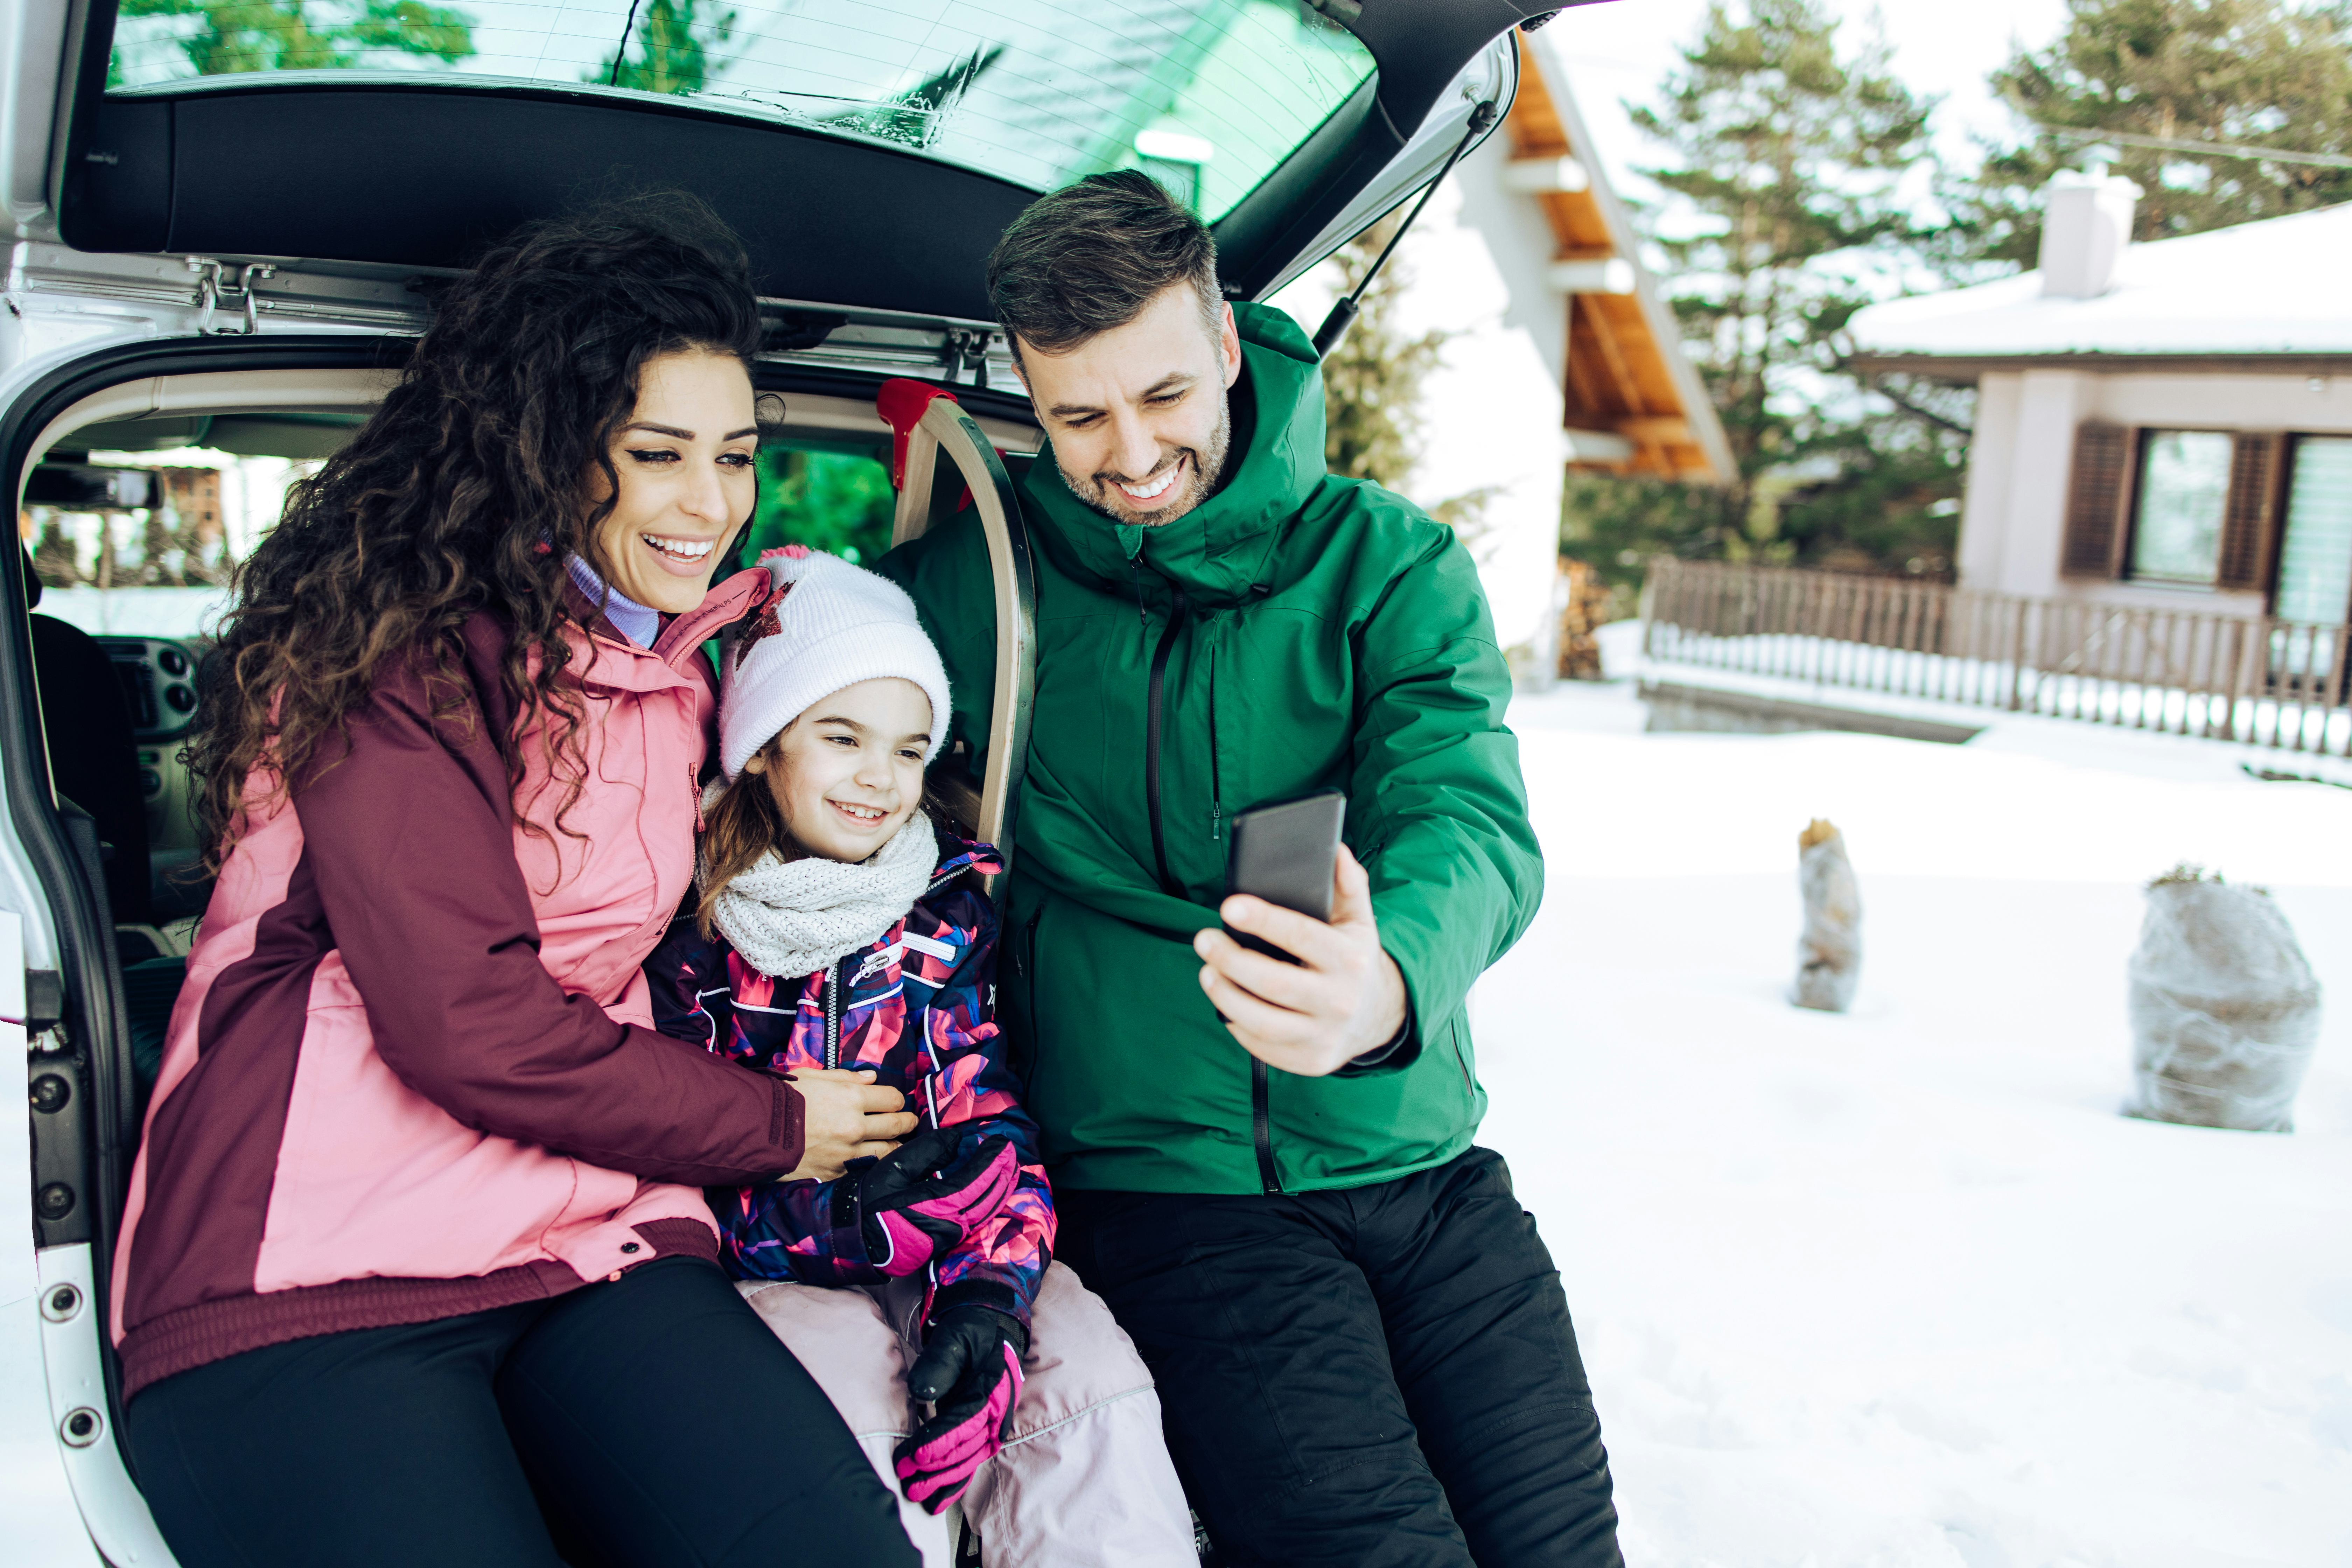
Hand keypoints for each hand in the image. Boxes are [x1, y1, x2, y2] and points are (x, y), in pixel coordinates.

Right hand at [783, 1069, 915, 1181]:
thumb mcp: (812, 1077)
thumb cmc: (781, 1099)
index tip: (894, 1102)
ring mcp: (848, 1152)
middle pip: (898, 1125)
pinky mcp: (837, 1171)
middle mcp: (855, 1126)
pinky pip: (865, 1168)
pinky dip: (872, 1163)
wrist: (754, 1131)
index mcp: (851, 1097)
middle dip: (906, 1121)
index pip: (893, 1099)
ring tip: (896, 1142)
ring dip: (895, 1145)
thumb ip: (845, 1078)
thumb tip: (871, 1078)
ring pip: (888, 1151)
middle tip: (908, 1121)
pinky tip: (873, 1158)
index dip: (896, 1100)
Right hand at [845, 1128, 1020, 1276]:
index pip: (977, 1179)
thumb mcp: (896, 1169)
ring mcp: (951, 1236)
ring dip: (1000, 1188)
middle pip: (988, 1196)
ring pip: (986, 1210)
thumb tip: (956, 1138)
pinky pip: (977, 1220)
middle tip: (1011, 1152)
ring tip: (1009, 1169)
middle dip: (1003, 1173)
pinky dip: (990, 1202)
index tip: (1001, 1142)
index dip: (992, 1160)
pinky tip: (993, 1192)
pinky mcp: (946, 1241)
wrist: (857, 1240)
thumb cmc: (871, 1202)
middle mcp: (951, 1224)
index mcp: (938, 1204)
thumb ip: (928, 1151)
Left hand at [894, 1305, 1027, 1513]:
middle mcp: (996, 1413)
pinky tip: (938, 1501)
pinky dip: (954, 1484)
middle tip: (906, 1478)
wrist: (990, 1329)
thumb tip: (921, 1391)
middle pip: (966, 1448)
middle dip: (935, 1467)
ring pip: (968, 1461)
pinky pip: (970, 1462)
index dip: (939, 1441)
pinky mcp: (981, 1433)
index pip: (964, 1421)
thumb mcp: (955, 1338)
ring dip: (942, 1480)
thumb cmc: (970, 1332)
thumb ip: (939, 1363)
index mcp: (992, 1389)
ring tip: (916, 1494)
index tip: (915, 1455)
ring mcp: (990, 1426)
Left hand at [1192, 844, 1406, 1077]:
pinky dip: (1236, 1024)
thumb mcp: (1358, 921)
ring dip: (1224, 995)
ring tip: (1206, 972)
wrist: (1376, 1017)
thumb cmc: (1354, 959)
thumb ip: (1349, 885)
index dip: (1262, 920)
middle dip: (1230, 959)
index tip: (1229, 906)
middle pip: (1273, 982)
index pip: (1301, 935)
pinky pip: (1262, 1046)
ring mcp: (1324, 1035)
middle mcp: (1340, 1000)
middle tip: (1203, 939)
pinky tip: (1225, 1003)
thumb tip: (1337, 850)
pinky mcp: (1310, 1061)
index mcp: (1351, 959)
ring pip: (1261, 1020)